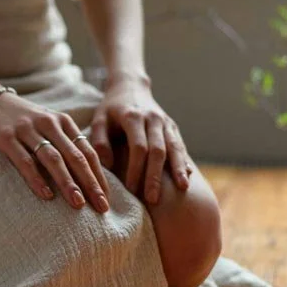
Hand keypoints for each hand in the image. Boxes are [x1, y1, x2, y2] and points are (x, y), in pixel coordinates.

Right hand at [0, 91, 109, 212]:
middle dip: (90, 183)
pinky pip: (24, 161)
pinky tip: (46, 196)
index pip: (87, 151)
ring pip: (53, 159)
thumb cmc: (22, 120)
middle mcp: (49, 123)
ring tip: (78, 204)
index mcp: (63, 122)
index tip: (107, 199)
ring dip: (67, 183)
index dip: (99, 176)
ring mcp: (27, 129)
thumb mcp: (48, 125)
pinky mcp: (6, 137)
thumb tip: (87, 176)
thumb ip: (65, 143)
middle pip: (75, 156)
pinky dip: (36, 179)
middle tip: (101, 206)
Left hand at [90, 77, 192, 204]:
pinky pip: (180, 145)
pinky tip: (187, 177)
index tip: (131, 190)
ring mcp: (165, 122)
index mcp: (133, 117)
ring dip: (178, 169)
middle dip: (156, 176)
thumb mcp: (99, 121)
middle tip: (153, 199)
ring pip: (174, 147)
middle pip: (158, 150)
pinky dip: (183, 161)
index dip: (136, 169)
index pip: (138, 147)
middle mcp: (153, 119)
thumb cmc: (111, 109)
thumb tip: (105, 167)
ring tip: (182, 189)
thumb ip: (99, 142)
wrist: (131, 86)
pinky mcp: (173, 126)